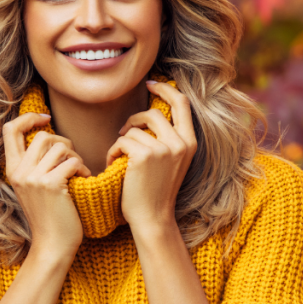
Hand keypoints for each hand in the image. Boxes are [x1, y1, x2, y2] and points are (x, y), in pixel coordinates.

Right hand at [3, 113, 91, 258]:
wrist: (52, 245)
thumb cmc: (49, 215)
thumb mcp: (32, 187)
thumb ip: (33, 163)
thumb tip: (47, 134)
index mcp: (12, 170)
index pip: (9, 129)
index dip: (28, 117)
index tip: (46, 118)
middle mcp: (19, 171)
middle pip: (43, 135)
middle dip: (63, 142)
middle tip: (71, 159)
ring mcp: (33, 178)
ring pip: (61, 147)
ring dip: (76, 157)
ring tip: (79, 173)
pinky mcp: (50, 184)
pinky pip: (73, 162)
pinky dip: (83, 169)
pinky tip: (83, 181)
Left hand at [105, 80, 196, 232]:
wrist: (152, 218)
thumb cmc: (156, 191)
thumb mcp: (171, 161)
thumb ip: (168, 138)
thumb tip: (152, 111)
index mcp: (190, 143)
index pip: (182, 103)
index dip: (166, 90)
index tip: (151, 84)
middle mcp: (180, 143)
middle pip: (153, 113)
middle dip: (134, 119)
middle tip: (123, 132)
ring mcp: (164, 149)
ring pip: (134, 128)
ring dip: (121, 141)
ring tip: (119, 158)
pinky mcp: (145, 155)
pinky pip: (122, 141)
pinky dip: (113, 151)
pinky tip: (113, 165)